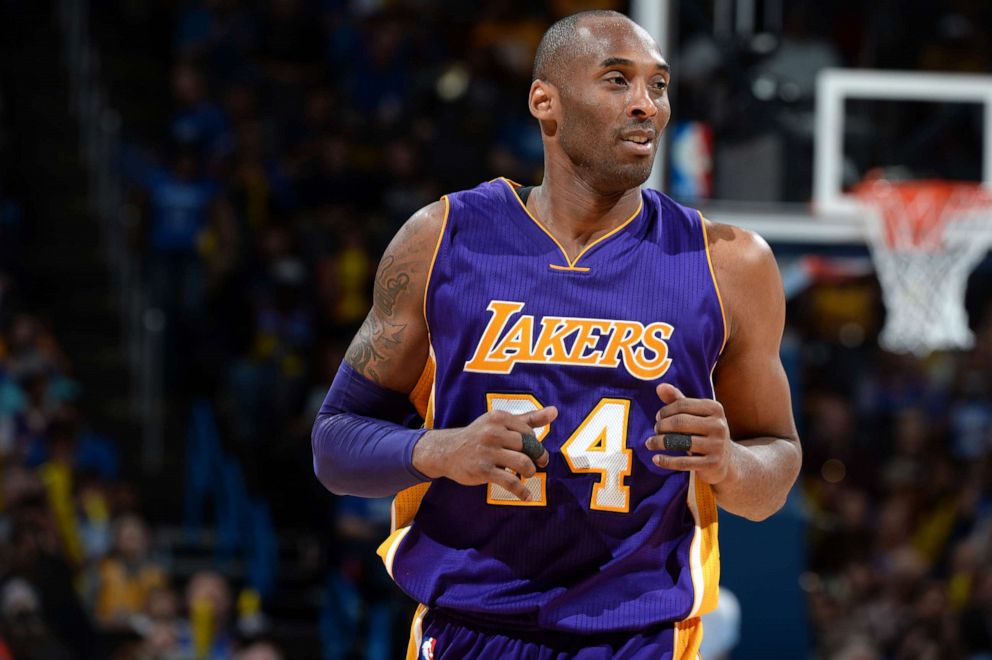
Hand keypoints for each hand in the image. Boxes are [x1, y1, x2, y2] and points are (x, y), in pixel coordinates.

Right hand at [412, 406, 557, 500]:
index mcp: (498, 417)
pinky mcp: (483, 470)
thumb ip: (528, 418)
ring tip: (527, 474)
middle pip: (528, 446)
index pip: (528, 431)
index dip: (535, 443)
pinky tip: (526, 496)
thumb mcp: (500, 423)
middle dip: (537, 457)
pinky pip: (510, 482)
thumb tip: (555, 411)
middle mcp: (493, 432)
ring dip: (530, 471)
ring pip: (523, 463)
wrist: (447, 451)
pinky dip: (521, 491)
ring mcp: (487, 452)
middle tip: (537, 464)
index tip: (533, 451)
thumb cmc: (479, 436)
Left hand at [645, 383, 734, 484]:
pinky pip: (683, 462)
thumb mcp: (695, 414)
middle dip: (661, 426)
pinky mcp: (712, 464)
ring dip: (659, 443)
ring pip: (680, 442)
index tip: (658, 417)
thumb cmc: (705, 431)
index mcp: (715, 408)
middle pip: (680, 422)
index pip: (682, 405)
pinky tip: (656, 459)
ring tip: (650, 444)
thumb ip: (678, 400)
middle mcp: (719, 425)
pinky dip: (666, 461)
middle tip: (655, 430)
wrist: (727, 460)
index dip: (665, 411)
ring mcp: (717, 445)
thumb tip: (660, 386)